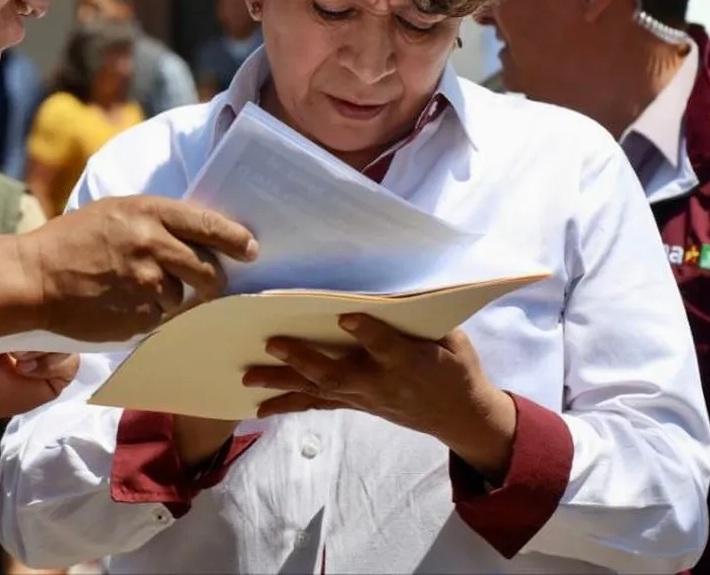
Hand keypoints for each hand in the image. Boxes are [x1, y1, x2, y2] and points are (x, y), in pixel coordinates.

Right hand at [18, 196, 257, 340]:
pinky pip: (162, 320)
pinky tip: (127, 306)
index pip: (208, 224)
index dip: (235, 239)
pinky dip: (152, 316)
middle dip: (212, 281)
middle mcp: (153, 245)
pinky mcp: (139, 317)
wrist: (34, 278)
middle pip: (209, 270)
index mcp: (148, 213)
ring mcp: (147, 284)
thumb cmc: (72, 241)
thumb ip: (155, 220)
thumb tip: (197, 233)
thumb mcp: (115, 212)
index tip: (249, 249)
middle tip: (205, 284)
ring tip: (141, 291)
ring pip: (185, 299)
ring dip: (173, 299)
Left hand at [243, 315, 516, 480]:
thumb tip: (395, 293)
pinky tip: (262, 406)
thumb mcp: (453, 340)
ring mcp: (365, 398)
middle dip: (304, 360)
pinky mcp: (357, 404)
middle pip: (338, 373)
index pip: (385, 344)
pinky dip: (289, 404)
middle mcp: (381, 382)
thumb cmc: (456, 367)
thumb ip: (423, 321)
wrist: (460, 416)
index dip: (366, 331)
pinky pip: (319, 404)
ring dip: (283, 384)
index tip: (345, 316)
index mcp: (410, 361)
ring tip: (249, 377)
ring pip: (319, 390)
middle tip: (274, 344)